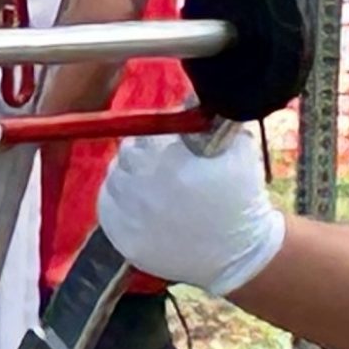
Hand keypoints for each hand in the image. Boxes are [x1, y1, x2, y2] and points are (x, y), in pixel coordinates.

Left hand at [97, 128, 286, 297]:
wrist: (237, 253)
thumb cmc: (239, 199)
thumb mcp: (235, 150)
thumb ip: (210, 119)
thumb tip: (194, 94)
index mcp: (166, 161)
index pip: (144, 135)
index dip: (156, 139)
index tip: (167, 146)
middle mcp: (140, 186)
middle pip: (126, 156)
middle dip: (142, 157)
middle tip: (161, 166)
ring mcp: (127, 214)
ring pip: (115, 180)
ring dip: (130, 179)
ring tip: (155, 188)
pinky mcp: (121, 236)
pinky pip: (109, 207)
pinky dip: (121, 203)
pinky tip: (142, 204)